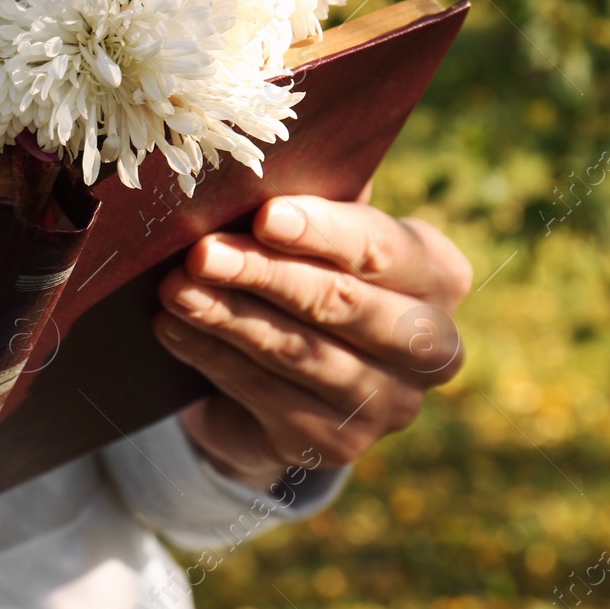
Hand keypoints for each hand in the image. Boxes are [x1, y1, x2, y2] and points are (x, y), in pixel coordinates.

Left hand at [153, 189, 469, 489]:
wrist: (292, 377)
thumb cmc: (304, 274)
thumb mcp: (315, 234)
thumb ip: (309, 202)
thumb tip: (262, 163)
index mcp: (437, 275)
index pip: (382, 249)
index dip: (322, 232)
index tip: (265, 216)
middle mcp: (431, 347)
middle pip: (342, 303)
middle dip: (265, 275)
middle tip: (201, 253)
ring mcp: (388, 404)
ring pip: (298, 352)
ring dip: (227, 316)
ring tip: (174, 289)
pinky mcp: (336, 445)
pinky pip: (263, 392)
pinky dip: (212, 356)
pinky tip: (172, 327)